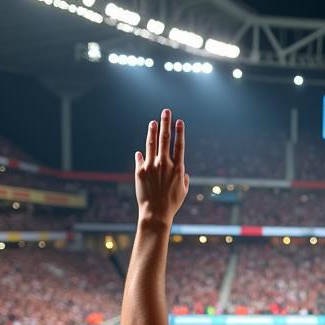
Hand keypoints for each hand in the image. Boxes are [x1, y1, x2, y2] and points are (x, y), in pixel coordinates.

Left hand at [134, 108, 188, 224]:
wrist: (156, 213)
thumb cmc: (172, 204)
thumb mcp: (183, 191)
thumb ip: (184, 178)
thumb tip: (183, 172)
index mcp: (178, 168)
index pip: (179, 145)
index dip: (179, 132)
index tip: (179, 121)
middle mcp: (164, 164)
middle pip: (165, 139)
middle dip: (166, 123)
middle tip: (166, 111)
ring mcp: (151, 166)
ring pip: (151, 144)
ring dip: (153, 131)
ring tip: (153, 122)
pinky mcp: (140, 171)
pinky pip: (141, 159)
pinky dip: (142, 154)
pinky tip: (142, 151)